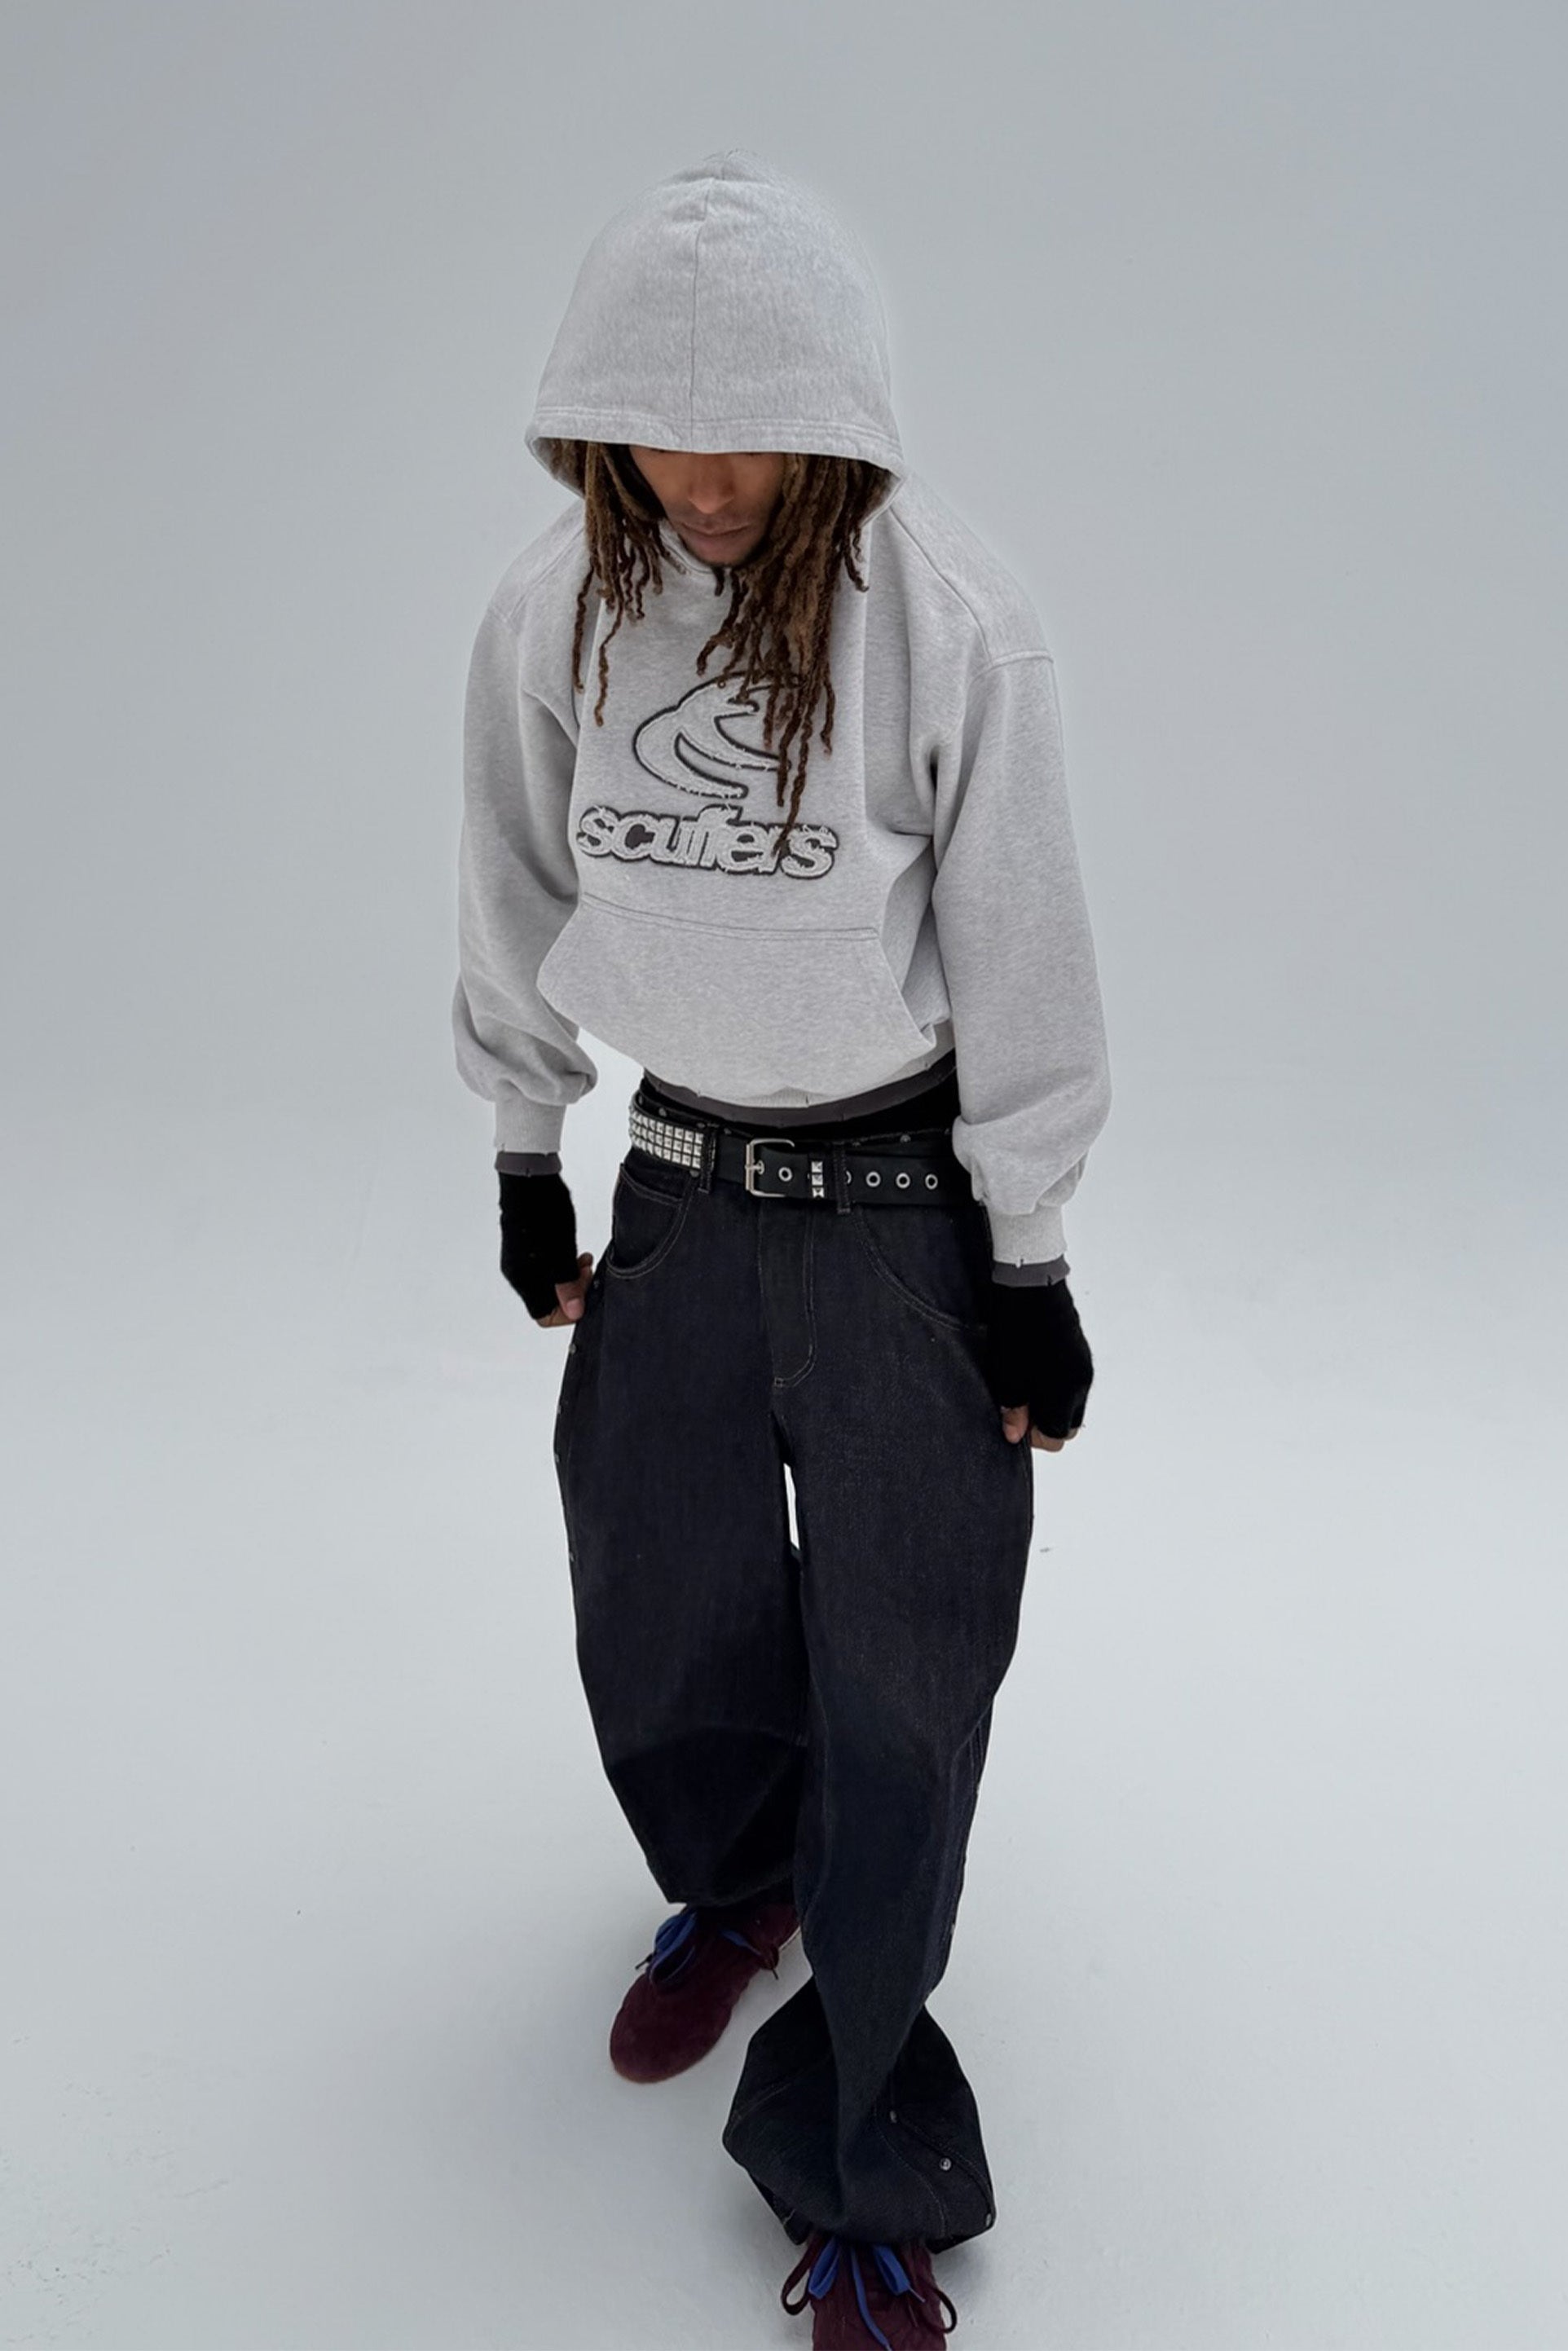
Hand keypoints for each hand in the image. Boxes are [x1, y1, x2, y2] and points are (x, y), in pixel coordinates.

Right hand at [499, 1171, 591, 1325]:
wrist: (529, 1176)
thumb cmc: (542, 1210)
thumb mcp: (561, 1252)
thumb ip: (567, 1284)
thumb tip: (574, 1312)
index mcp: (523, 1279)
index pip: (543, 1315)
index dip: (566, 1312)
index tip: (583, 1294)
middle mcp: (517, 1273)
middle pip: (548, 1299)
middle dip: (572, 1290)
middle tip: (587, 1272)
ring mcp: (520, 1258)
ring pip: (549, 1282)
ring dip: (569, 1276)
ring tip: (584, 1259)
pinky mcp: (525, 1245)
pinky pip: (545, 1266)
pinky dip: (562, 1264)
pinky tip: (574, 1250)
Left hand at [984, 1277, 1093, 1449]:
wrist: (1032, 1289)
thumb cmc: (1017, 1334)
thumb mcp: (1006, 1378)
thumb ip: (1013, 1411)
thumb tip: (1015, 1436)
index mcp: (1065, 1395)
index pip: (1057, 1436)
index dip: (1034, 1435)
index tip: (1015, 1419)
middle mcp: (1081, 1383)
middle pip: (1069, 1422)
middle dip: (1046, 1421)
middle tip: (1020, 1406)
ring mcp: (1084, 1366)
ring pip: (1073, 1402)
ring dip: (1052, 1402)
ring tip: (1026, 1385)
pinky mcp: (1081, 1351)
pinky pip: (1074, 1381)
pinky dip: (1058, 1385)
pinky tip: (1035, 1368)